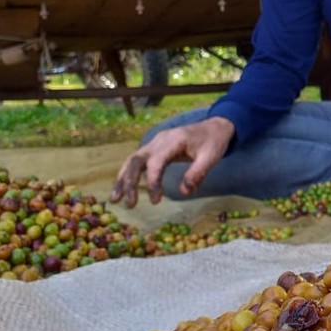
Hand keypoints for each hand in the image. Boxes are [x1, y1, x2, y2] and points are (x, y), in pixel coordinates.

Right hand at [110, 117, 234, 207]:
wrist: (215, 126)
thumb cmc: (214, 141)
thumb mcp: (212, 156)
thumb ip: (198, 173)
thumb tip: (184, 192)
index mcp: (174, 140)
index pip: (156, 162)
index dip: (153, 182)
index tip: (156, 200)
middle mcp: (160, 140)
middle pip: (137, 159)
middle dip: (129, 182)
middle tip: (129, 204)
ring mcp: (155, 143)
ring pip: (132, 160)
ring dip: (123, 179)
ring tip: (115, 200)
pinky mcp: (155, 149)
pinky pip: (138, 161)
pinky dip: (129, 175)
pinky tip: (124, 190)